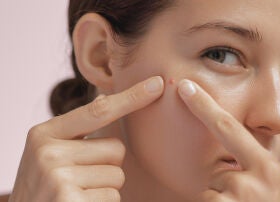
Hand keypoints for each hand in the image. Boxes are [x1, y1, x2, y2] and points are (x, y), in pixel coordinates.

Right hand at [9, 76, 163, 201]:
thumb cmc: (43, 185)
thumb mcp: (48, 151)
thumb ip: (75, 129)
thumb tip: (107, 99)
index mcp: (44, 134)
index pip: (98, 111)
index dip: (131, 97)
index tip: (157, 84)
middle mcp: (49, 153)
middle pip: (117, 149)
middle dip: (109, 165)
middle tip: (82, 179)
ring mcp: (58, 178)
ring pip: (118, 176)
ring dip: (106, 187)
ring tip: (79, 193)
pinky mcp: (70, 201)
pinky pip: (113, 197)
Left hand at [178, 79, 279, 201]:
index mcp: (265, 168)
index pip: (228, 129)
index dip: (204, 106)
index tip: (184, 87)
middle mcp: (244, 182)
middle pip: (217, 172)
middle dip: (228, 183)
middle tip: (250, 201)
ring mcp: (229, 201)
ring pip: (210, 192)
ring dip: (223, 201)